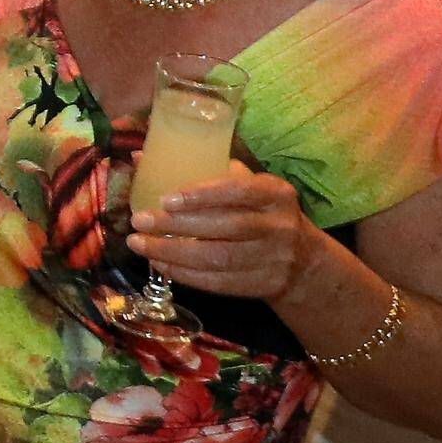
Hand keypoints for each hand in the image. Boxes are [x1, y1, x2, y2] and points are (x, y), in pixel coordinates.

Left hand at [128, 169, 317, 300]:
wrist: (302, 259)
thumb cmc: (259, 212)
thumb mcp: (245, 186)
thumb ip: (203, 171)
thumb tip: (140, 157)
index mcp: (275, 193)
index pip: (239, 191)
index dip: (202, 195)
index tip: (165, 199)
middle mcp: (278, 225)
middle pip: (225, 227)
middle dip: (176, 226)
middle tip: (139, 221)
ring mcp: (274, 259)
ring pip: (218, 258)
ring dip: (172, 253)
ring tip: (139, 244)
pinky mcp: (263, 285)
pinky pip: (218, 282)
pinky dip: (184, 274)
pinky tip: (159, 264)